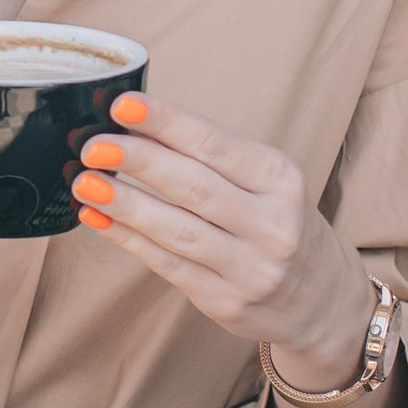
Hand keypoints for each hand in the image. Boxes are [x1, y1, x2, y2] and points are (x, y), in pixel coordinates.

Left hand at [70, 95, 371, 384]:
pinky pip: (168, 265)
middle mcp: (272, 225)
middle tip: (92, 145)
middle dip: (138, 162)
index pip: (215, 145)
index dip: (166, 123)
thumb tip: (134, 125)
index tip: (122, 105)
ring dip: (125, 204)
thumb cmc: (280, 222)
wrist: (323, 299)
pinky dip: (128, 240)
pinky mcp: (226, 302)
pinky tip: (97, 219)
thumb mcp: (267, 182)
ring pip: (177, 230)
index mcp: (281, 180)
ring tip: (84, 181)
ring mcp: (250, 269)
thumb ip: (211, 158)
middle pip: (194, 187)